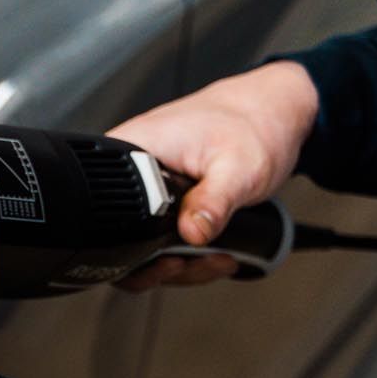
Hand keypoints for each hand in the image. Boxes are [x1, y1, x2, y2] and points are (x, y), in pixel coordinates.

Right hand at [108, 60, 317, 288]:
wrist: (272, 112)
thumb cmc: (255, 124)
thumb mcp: (239, 167)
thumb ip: (214, 202)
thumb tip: (191, 233)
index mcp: (132, 149)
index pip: (104, 211)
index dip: (132, 249)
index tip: (170, 258)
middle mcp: (129, 169)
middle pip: (121, 238)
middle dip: (162, 264)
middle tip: (196, 262)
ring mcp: (143, 186)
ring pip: (141, 244)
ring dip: (179, 263)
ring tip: (214, 257)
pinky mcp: (159, 198)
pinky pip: (158, 236)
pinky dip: (185, 251)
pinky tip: (210, 249)